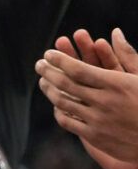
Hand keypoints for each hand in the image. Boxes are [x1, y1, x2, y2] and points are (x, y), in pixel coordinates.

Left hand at [39, 28, 137, 168]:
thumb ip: (128, 55)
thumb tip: (115, 32)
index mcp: (118, 84)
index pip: (78, 69)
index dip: (60, 60)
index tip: (49, 53)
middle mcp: (105, 101)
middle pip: (65, 83)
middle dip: (48, 71)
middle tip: (39, 64)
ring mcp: (98, 120)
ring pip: (62, 102)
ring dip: (49, 89)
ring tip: (43, 81)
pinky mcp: (95, 136)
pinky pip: (68, 121)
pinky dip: (59, 110)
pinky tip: (57, 103)